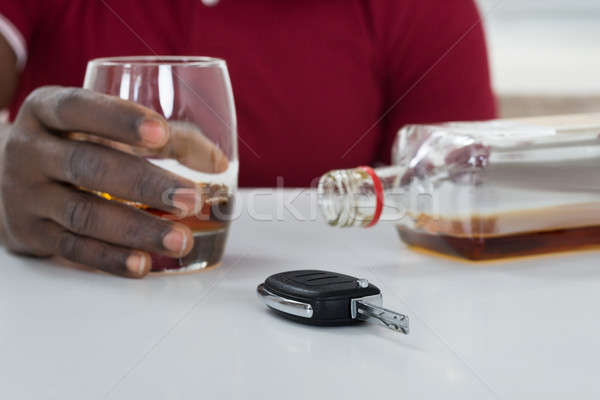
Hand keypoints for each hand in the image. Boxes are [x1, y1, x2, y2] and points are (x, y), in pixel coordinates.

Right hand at [0, 86, 224, 277]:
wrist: (3, 175)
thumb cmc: (75, 144)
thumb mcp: (106, 129)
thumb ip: (166, 139)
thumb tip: (218, 163)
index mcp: (48, 111)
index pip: (80, 109)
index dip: (119, 120)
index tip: (161, 133)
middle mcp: (30, 151)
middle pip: (88, 166)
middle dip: (144, 184)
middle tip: (190, 199)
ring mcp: (26, 195)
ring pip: (84, 214)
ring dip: (137, 229)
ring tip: (180, 239)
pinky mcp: (30, 233)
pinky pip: (73, 249)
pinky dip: (111, 259)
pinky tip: (143, 264)